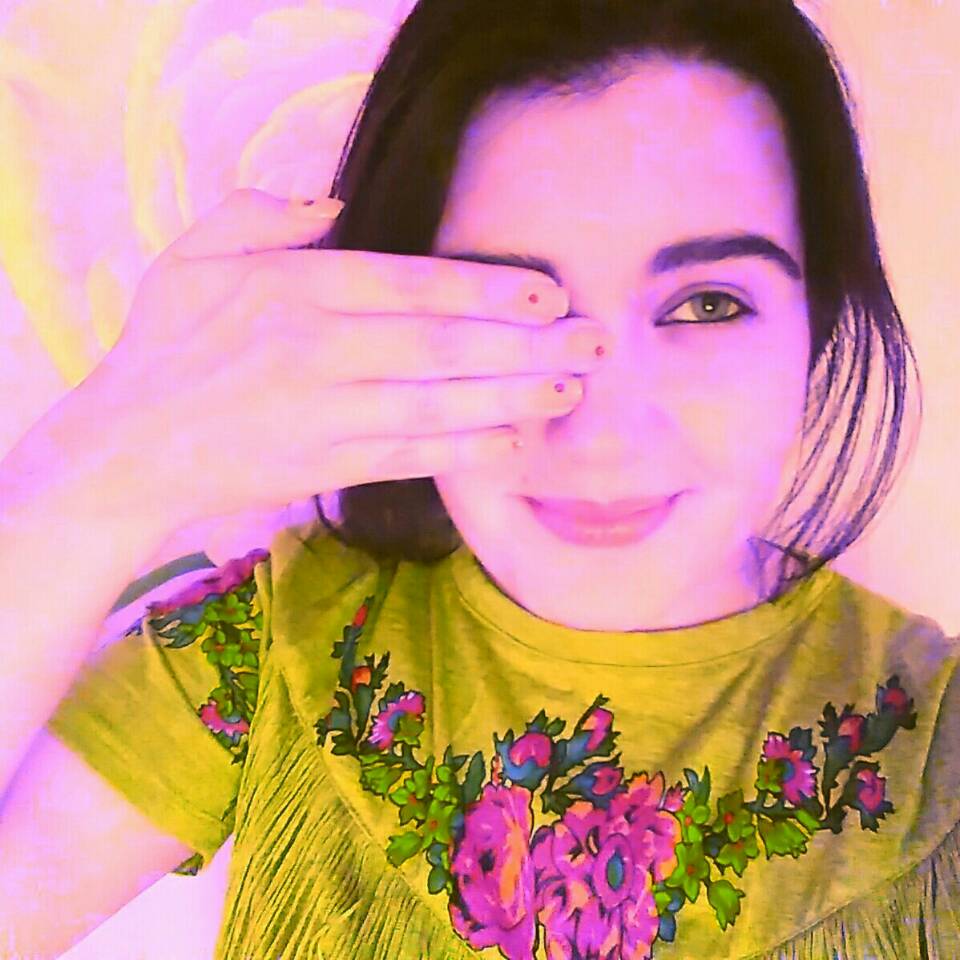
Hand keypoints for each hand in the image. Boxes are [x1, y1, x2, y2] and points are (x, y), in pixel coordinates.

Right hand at [83, 188, 607, 527]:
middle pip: (443, 344)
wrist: (131, 446)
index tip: (546, 295)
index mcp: (295, 287)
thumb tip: (336, 204)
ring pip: (437, 402)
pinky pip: (410, 455)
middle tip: (593, 342)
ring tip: (572, 390)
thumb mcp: (195, 256)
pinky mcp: (326, 465)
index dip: (486, 290)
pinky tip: (516, 444)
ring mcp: (326, 412)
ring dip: (513, 397)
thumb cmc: (168, 346)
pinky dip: (465, 451)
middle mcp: (318, 348)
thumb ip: (262, 216)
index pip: (411, 285)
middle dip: (526, 344)